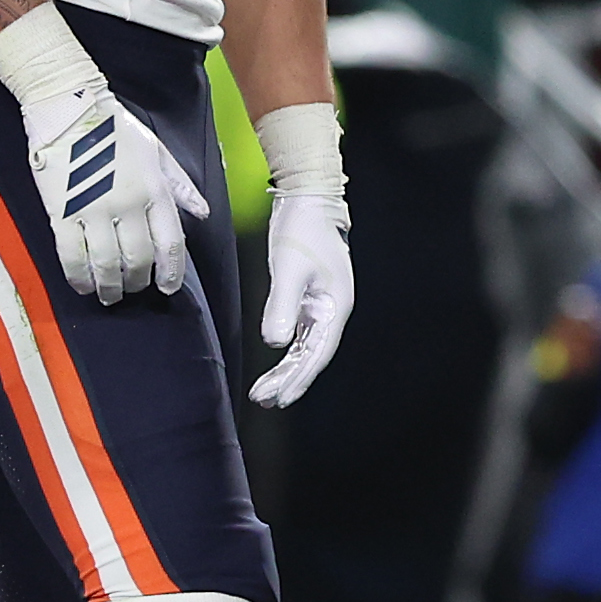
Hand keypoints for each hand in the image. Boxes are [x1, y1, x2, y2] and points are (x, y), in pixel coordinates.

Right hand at [20, 86, 209, 303]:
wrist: (70, 111)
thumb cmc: (116, 130)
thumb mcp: (158, 153)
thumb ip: (181, 186)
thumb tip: (203, 212)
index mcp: (156, 190)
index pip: (171, 242)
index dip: (171, 271)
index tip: (167, 288)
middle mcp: (129, 204)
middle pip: (139, 259)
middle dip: (138, 281)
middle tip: (134, 288)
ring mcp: (94, 210)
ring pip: (107, 264)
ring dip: (110, 287)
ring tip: (110, 294)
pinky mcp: (62, 214)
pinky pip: (72, 257)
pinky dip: (79, 277)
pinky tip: (83, 285)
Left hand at [249, 191, 353, 407]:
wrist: (308, 200)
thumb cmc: (302, 232)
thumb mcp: (289, 270)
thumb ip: (282, 307)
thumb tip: (275, 344)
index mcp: (335, 306)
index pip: (318, 353)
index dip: (300, 379)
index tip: (280, 399)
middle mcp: (332, 309)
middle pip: (313, 355)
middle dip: (291, 380)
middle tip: (266, 401)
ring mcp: (322, 303)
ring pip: (306, 347)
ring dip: (287, 369)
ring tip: (265, 391)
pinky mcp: (310, 296)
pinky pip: (300, 333)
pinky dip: (287, 351)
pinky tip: (275, 361)